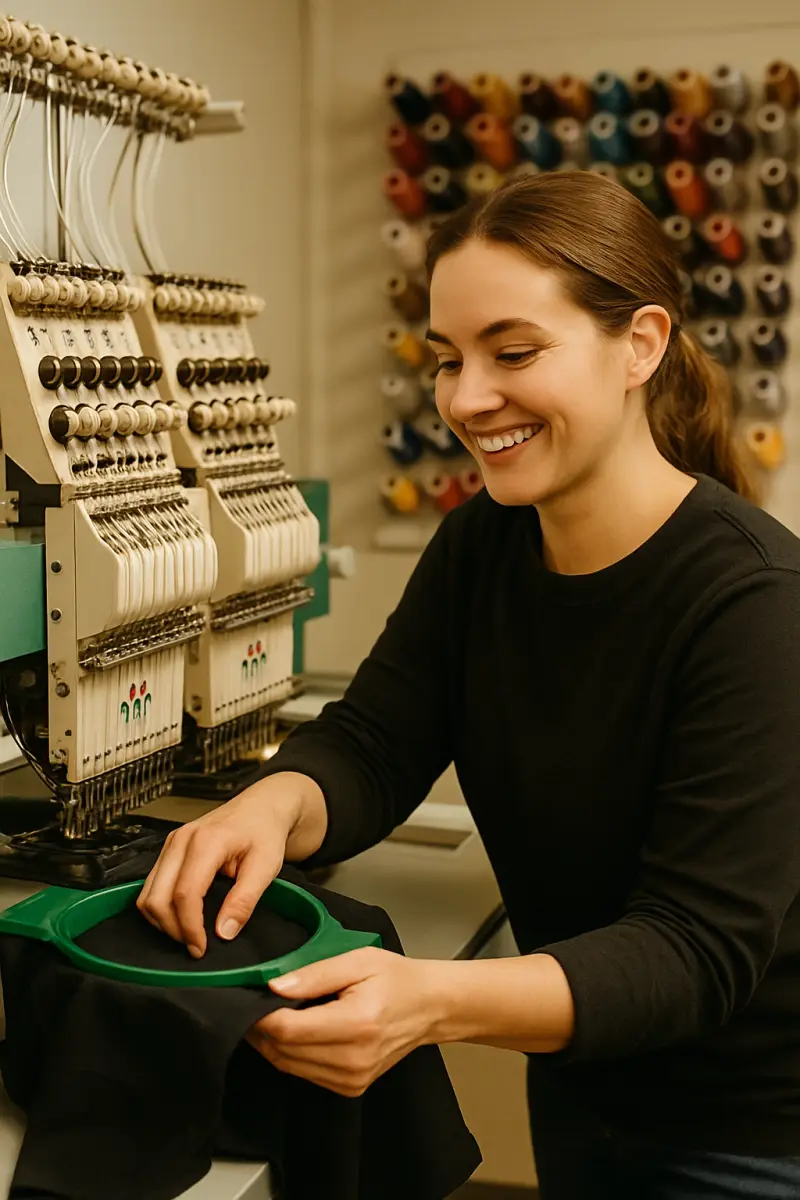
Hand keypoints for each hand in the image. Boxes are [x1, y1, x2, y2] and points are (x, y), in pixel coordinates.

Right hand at [136, 772, 324, 956]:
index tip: (201, 949)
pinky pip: (151, 885)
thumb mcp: (267, 866)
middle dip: (172, 929)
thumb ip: (245, 900)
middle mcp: (181, 840)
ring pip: (147, 893)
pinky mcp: (169, 848)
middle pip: (157, 897)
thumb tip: (223, 933)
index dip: (189, 927)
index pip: (184, 894)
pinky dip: (160, 907)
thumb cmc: (266, 833)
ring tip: (188, 935)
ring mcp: (171, 842)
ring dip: (163, 921)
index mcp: (206, 842)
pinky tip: (180, 917)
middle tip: (196, 946)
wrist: (263, 806)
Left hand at [248, 948, 445, 1096]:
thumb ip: (315, 974)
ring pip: (289, 1066)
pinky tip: (295, 1032)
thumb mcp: (358, 960)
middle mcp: (354, 1058)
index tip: (250, 996)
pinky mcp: (351, 1087)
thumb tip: (274, 986)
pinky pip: (304, 1074)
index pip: (288, 1030)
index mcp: (357, 1024)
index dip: (261, 1016)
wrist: (430, 1007)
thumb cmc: (397, 979)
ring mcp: (353, 1078)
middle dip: (261, 1029)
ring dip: (273, 1043)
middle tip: (254, 1003)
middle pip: (284, 1052)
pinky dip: (291, 1054)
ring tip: (273, 1014)